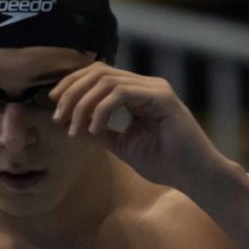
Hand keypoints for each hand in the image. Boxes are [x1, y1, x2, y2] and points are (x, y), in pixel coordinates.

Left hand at [49, 63, 229, 192]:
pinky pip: (121, 94)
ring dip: (83, 104)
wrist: (194, 176)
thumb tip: (73, 125)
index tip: (54, 106)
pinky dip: (101, 111)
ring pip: (107, 81)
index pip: (99, 75)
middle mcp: (146, 85)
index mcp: (137, 93)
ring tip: (74, 128)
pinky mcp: (162, 98)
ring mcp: (155, 89)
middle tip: (58, 117)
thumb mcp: (122, 146)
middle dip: (72, 92)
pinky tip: (94, 131)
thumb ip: (101, 133)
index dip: (72, 85)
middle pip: (99, 72)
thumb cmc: (164, 163)